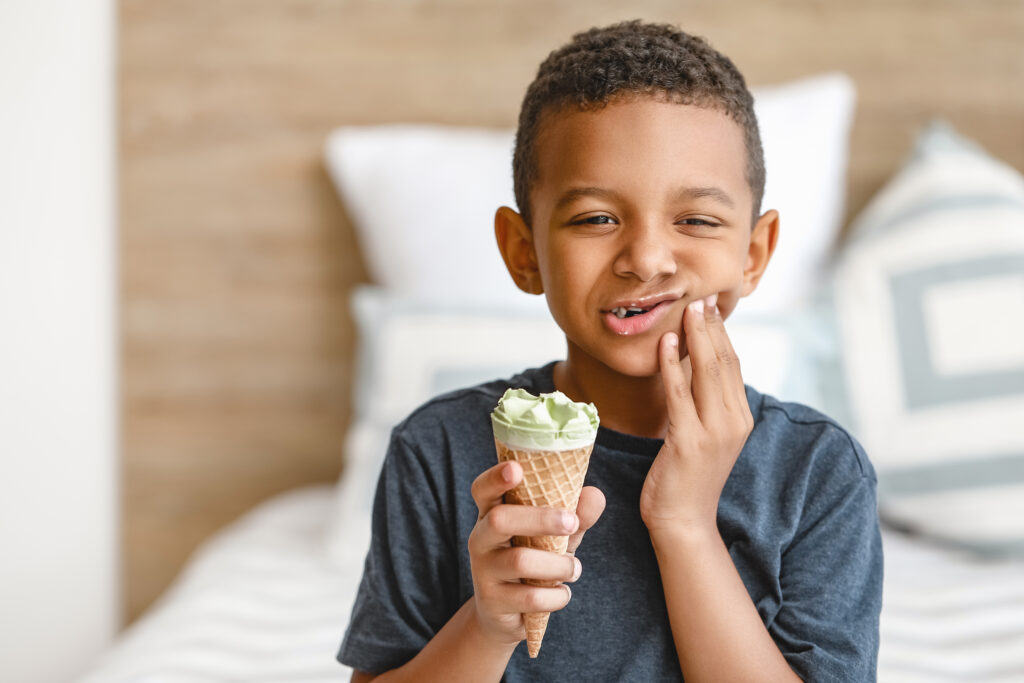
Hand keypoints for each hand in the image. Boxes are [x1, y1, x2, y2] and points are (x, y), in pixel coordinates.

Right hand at [467, 460, 605, 645]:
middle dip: (541, 519)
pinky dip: (556, 596)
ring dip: (559, 565)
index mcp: (492, 514)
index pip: (483, 489)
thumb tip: (596, 495)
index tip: (516, 468)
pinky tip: (561, 594)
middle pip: (500, 520)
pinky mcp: (493, 601)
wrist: (507, 616)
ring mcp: (483, 571)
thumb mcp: (554, 537)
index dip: (495, 477)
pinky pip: (531, 597)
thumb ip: (575, 515)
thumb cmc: (534, 562)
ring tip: (574, 569)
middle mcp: (481, 538)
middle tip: (572, 522)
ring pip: (520, 561)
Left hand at [640, 294, 753, 535]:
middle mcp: (734, 422)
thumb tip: (693, 363)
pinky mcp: (689, 442)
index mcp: (740, 418)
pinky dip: (673, 365)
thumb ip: (704, 402)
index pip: (733, 365)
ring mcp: (714, 432)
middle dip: (711, 327)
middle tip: (700, 297)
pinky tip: (666, 343)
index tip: (710, 306)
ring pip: (707, 373)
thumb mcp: (703, 433)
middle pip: (724, 362)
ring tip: (686, 310)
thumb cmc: (686, 476)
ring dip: (696, 338)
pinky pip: (680, 394)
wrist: (684, 521)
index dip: (722, 333)